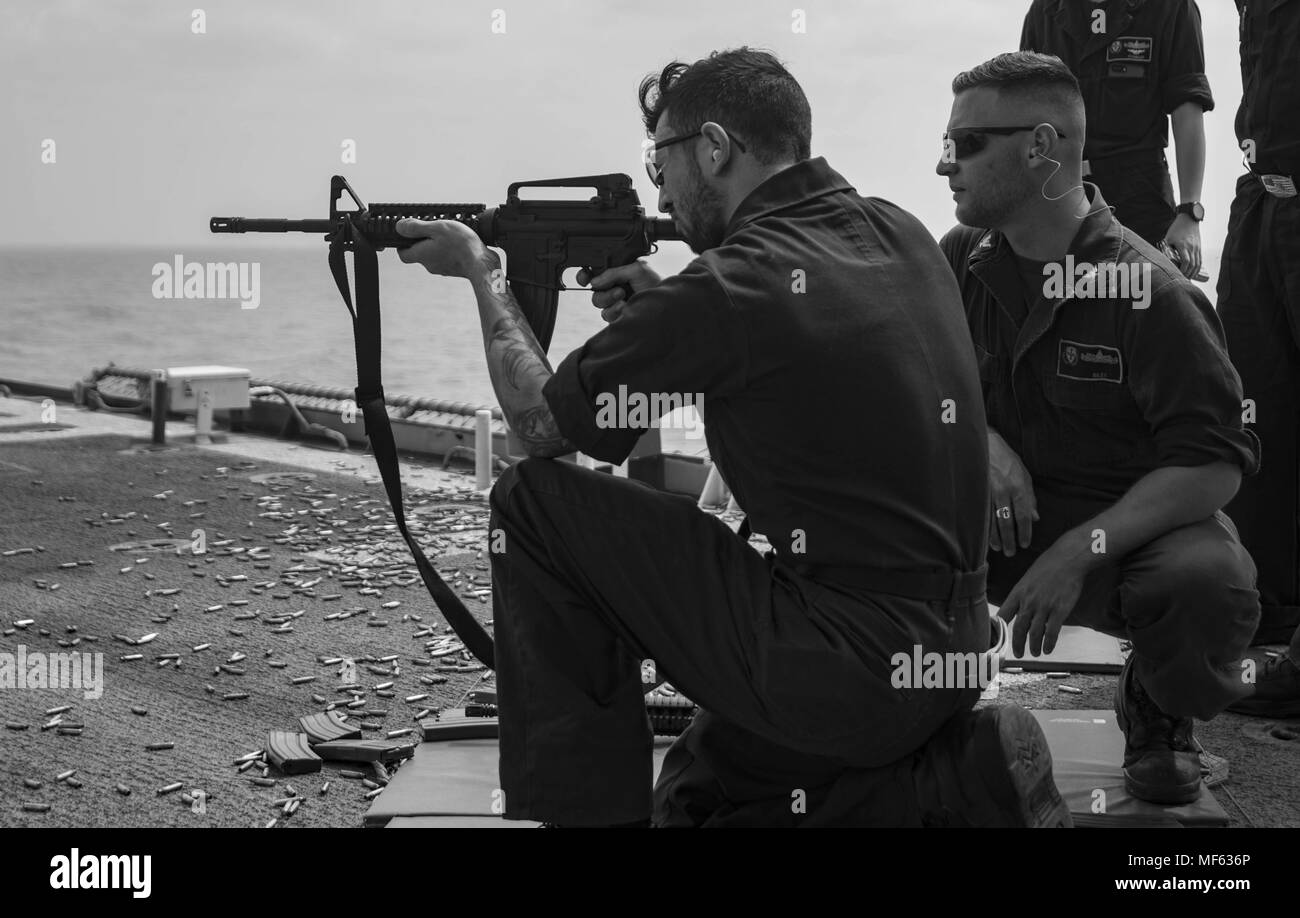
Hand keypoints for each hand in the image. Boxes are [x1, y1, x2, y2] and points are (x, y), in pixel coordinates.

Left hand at [395, 218, 488, 278]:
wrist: (482, 264)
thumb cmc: (460, 245)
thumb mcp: (436, 228)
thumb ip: (416, 227)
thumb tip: (399, 227)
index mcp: (421, 255)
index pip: (403, 254)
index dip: (403, 244)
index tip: (409, 234)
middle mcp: (430, 265)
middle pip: (420, 253)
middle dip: (424, 240)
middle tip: (434, 228)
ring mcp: (443, 269)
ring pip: (435, 255)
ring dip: (439, 244)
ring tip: (450, 233)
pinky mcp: (456, 269)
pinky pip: (448, 258)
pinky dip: (451, 250)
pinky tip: (460, 242)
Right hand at [575, 260, 661, 322]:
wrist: (666, 304)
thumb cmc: (655, 284)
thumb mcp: (637, 269)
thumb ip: (614, 272)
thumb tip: (595, 281)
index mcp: (617, 272)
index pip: (594, 272)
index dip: (585, 275)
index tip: (584, 279)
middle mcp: (614, 286)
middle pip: (594, 290)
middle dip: (603, 291)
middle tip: (618, 290)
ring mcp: (615, 302)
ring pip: (598, 303)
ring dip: (610, 300)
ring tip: (624, 297)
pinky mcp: (617, 316)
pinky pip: (606, 315)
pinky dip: (614, 311)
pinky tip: (625, 307)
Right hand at [988, 429, 1037, 556]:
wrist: (985, 445)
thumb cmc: (1007, 460)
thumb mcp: (1025, 475)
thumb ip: (1030, 497)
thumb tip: (1035, 517)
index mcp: (1018, 487)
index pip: (1023, 515)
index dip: (1024, 531)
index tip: (1025, 544)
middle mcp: (1004, 491)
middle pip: (1007, 521)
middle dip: (1009, 539)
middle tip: (1011, 553)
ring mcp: (988, 492)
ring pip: (992, 519)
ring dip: (995, 537)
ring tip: (999, 548)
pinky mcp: (977, 492)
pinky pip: (981, 513)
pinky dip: (984, 527)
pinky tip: (984, 537)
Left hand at [997, 541, 1089, 656]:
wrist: (1069, 558)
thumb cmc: (1048, 565)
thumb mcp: (1028, 577)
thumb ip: (1023, 593)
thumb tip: (1020, 608)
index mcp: (1018, 592)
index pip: (1003, 614)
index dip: (998, 628)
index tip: (996, 638)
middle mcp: (1028, 602)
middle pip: (1018, 629)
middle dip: (1016, 644)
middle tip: (1018, 654)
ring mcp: (1044, 607)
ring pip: (1035, 633)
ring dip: (1034, 646)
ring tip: (1035, 653)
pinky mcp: (1060, 610)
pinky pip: (1052, 632)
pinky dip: (1049, 643)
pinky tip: (1047, 649)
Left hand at [1161, 214, 1201, 279]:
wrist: (1189, 219)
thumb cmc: (1176, 229)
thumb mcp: (1168, 238)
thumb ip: (1165, 249)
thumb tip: (1159, 260)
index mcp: (1183, 245)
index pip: (1185, 261)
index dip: (1183, 270)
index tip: (1178, 275)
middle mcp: (1191, 247)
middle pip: (1192, 264)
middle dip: (1188, 274)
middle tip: (1182, 280)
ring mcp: (1197, 247)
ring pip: (1198, 263)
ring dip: (1193, 272)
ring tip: (1188, 278)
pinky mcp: (1199, 247)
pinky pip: (1200, 259)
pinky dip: (1197, 267)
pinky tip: (1193, 272)